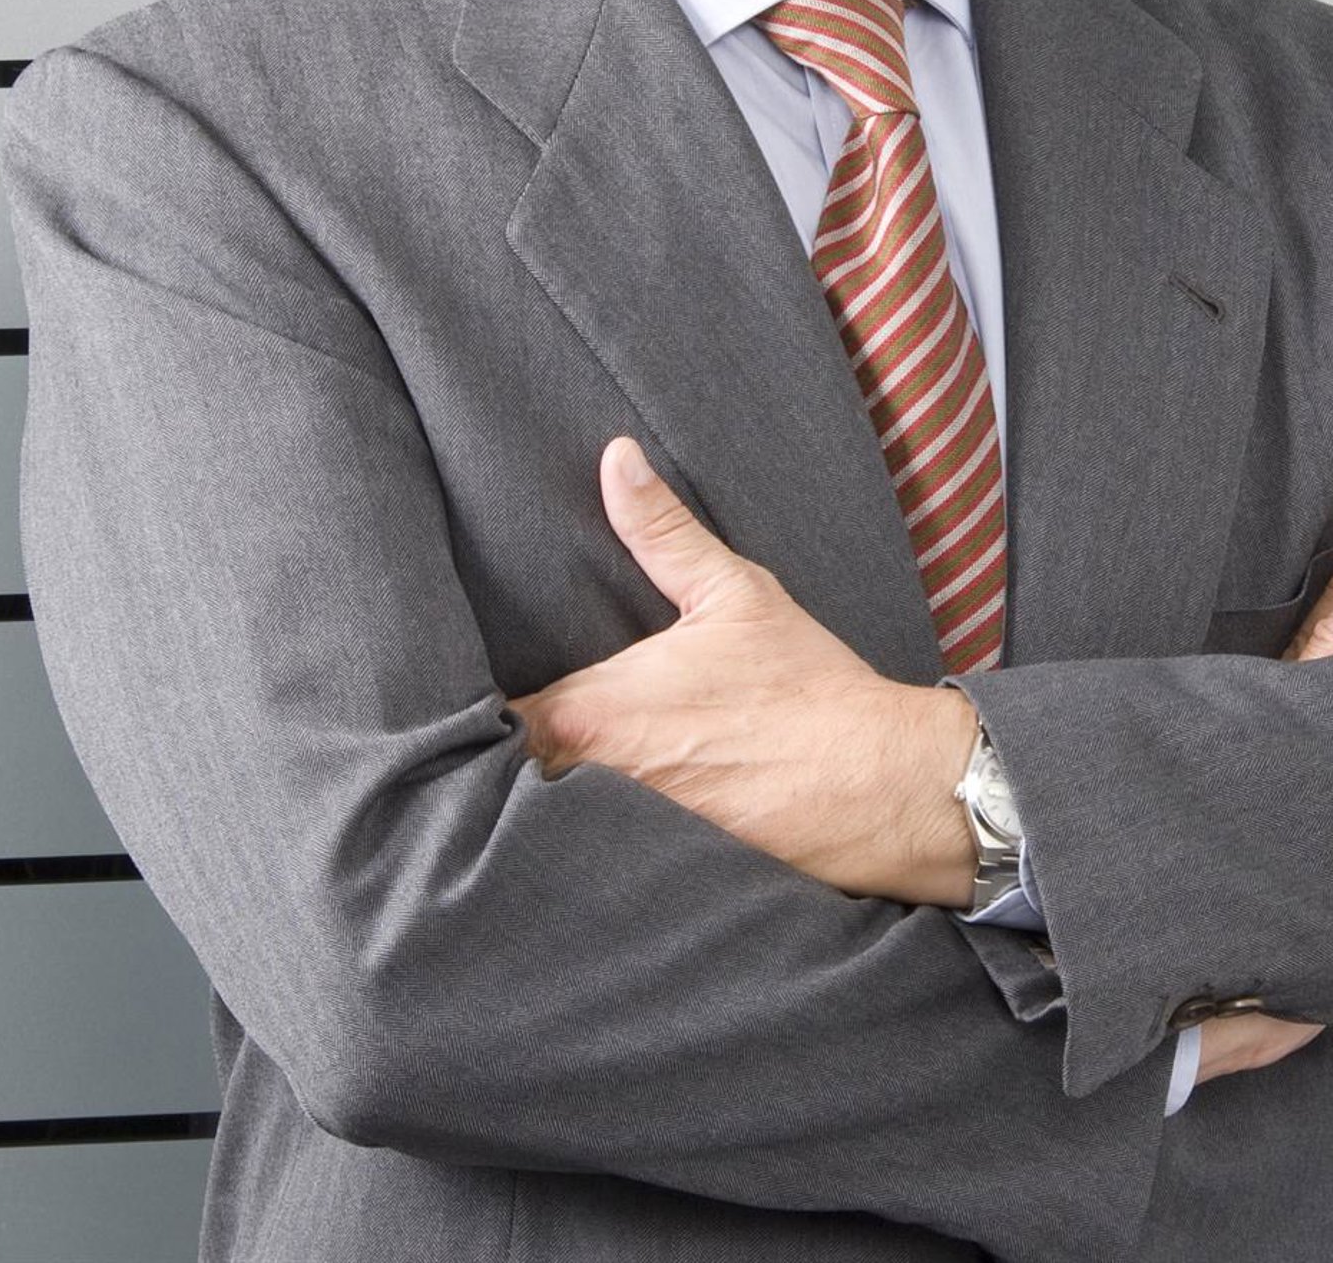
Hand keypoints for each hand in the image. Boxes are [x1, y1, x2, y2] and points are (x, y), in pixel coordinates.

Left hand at [508, 439, 978, 905]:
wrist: (875, 785)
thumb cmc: (804, 686)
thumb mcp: (732, 593)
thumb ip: (661, 529)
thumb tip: (616, 457)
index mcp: (593, 714)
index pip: (492, 722)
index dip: (466, 714)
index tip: (457, 691)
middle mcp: (594, 786)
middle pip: (506, 783)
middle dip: (497, 763)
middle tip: (482, 740)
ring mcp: (623, 841)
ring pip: (548, 827)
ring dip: (541, 805)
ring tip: (525, 783)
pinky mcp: (657, 875)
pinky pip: (599, 858)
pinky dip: (589, 844)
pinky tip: (599, 824)